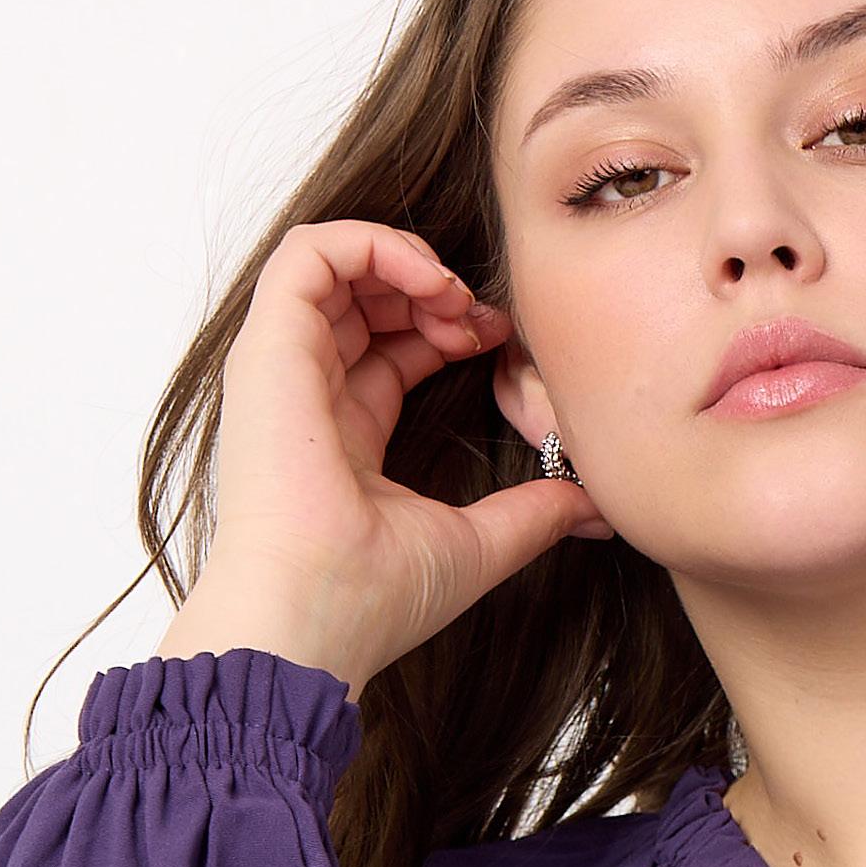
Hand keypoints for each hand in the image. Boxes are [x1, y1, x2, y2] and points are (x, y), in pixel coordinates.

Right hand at [157, 218, 611, 695]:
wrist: (316, 620)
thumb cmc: (374, 599)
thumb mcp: (476, 544)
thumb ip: (533, 515)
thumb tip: (596, 508)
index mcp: (343, 435)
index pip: (390, 349)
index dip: (448, 327)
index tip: (501, 342)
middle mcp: (305, 394)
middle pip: (363, 298)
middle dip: (431, 287)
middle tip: (484, 319)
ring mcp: (281, 367)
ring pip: (333, 263)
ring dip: (407, 261)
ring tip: (457, 298)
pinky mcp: (269, 347)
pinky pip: (310, 254)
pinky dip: (375, 246)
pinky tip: (432, 285)